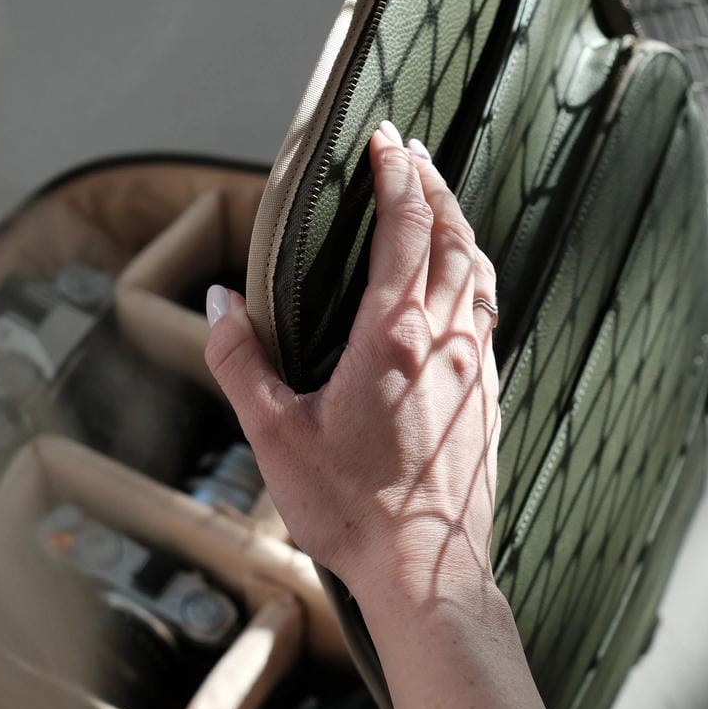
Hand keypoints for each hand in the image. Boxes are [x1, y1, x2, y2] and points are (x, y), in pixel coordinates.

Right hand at [204, 122, 499, 606]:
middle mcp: (445, 341)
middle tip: (413, 153)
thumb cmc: (349, 509)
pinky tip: (459, 287)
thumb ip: (240, 361)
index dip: (395, 175)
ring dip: (459, 227)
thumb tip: (220, 300)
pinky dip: (473, 277)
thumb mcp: (274, 435)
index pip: (403, 229)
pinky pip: (488, 314)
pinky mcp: (486, 398)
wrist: (426, 571)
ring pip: (480, 273)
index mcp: (393, 337)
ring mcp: (474, 369)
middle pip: (452, 237)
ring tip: (438, 204)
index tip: (384, 137)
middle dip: (433, 186)